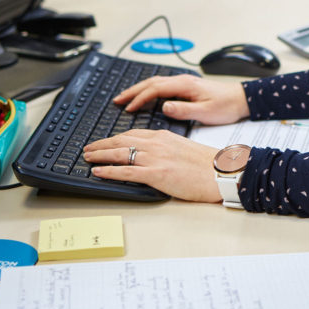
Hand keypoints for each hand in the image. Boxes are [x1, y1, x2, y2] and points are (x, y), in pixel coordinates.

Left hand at [83, 129, 220, 202]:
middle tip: (88, 149)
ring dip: (99, 155)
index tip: (103, 142)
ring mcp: (155, 158)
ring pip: (119, 153)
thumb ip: (165, 148)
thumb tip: (152, 155)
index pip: (131, 134)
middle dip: (101, 144)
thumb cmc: (207, 164)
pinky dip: (108, 171)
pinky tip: (98, 172)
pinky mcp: (156, 174)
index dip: (113, 138)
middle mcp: (156, 144)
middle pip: (121, 141)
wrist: (221, 172)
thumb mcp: (183, 148)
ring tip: (87, 158)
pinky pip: (125, 172)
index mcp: (163, 136)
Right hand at [113, 73, 249, 124]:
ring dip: (139, 90)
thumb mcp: (205, 112)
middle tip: (117, 100)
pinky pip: (162, 86)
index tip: (128, 109)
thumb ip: (184, 110)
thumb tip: (164, 107)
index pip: (155, 89)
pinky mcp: (186, 87)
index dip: (140, 99)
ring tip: (125, 99)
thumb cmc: (226, 106)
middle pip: (151, 82)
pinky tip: (145, 98)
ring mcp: (184, 83)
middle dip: (133, 91)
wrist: (241, 99)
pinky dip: (149, 91)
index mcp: (185, 85)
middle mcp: (182, 81)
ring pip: (155, 83)